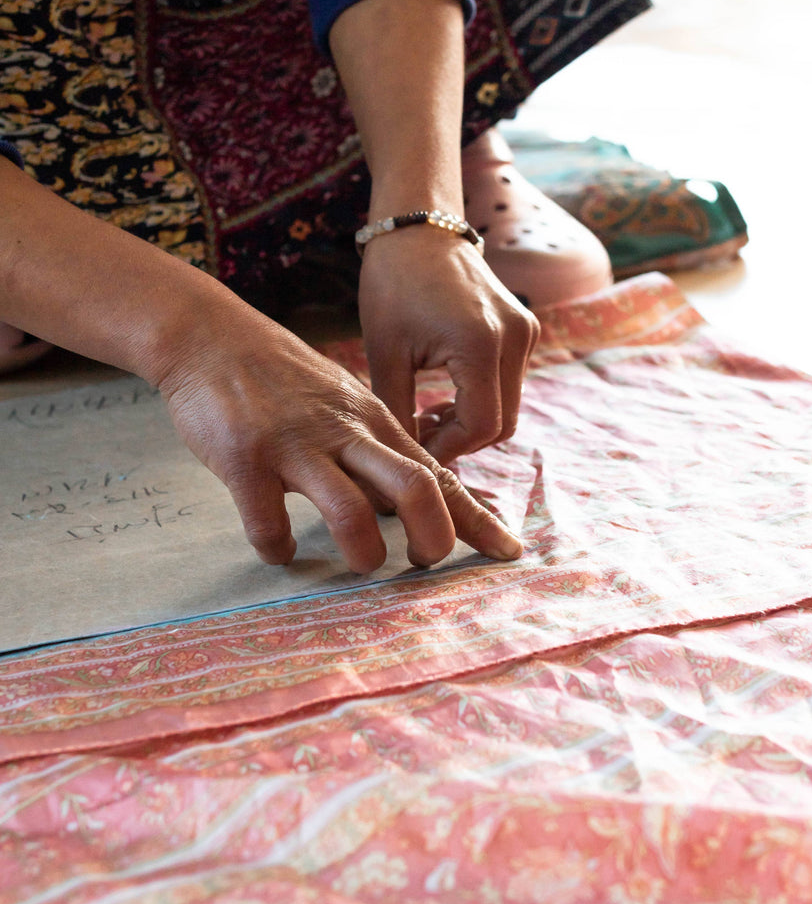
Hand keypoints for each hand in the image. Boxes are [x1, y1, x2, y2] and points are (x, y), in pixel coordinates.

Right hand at [156, 294, 523, 573]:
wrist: (210, 337)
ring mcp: (295, 446)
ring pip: (352, 513)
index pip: (439, 474)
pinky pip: (269, 525)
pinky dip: (278, 549)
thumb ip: (376, 449)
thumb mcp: (344, 403)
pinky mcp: (245, 460)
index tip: (509, 552)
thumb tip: (411, 504)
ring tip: (360, 566)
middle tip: (425, 566)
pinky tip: (278, 550)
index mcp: (374, 422)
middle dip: (434, 540)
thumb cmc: (280, 376)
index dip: (477, 518)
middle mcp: (344, 432)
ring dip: (364, 555)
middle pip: (416, 490)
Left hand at [358, 227, 539, 464]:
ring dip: (471, 422)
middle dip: (461, 440)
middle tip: (419, 438)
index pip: (480, 426)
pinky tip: (446, 395)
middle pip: (502, 424)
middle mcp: (514, 337)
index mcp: (480, 343)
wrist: (418, 230)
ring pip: (509, 407)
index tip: (414, 452)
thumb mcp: (384, 353)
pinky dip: (482, 399)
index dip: (448, 450)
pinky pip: (510, 383)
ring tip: (427, 416)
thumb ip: (396, 412)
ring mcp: (525, 330)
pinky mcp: (524, 328)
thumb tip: (403, 461)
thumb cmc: (392, 284)